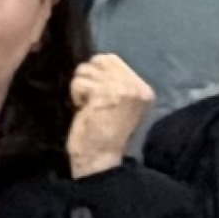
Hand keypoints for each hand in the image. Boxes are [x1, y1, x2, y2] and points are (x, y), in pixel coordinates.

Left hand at [66, 51, 155, 175]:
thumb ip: (113, 82)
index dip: (96, 73)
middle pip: (99, 60)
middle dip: (88, 77)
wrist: (100, 158)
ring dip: (80, 87)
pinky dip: (76, 95)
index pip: (111, 59)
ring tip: (88, 106)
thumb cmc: (103, 133)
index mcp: (143, 89)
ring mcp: (122, 89)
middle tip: (90, 100)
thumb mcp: (117, 104)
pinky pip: (79, 82)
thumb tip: (93, 63)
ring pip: (87, 69)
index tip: (97, 96)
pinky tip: (84, 110)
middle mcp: (136, 87)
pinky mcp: (105, 94)